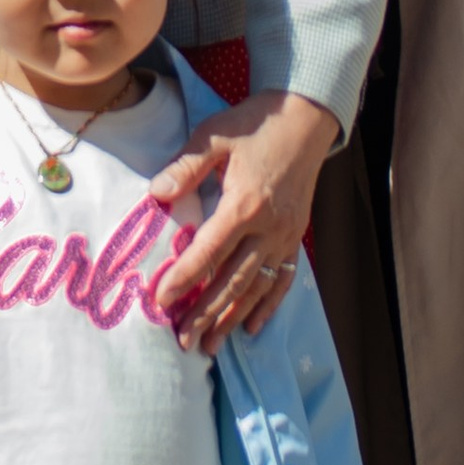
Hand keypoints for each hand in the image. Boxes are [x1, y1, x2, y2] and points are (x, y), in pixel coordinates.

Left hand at [149, 85, 335, 350]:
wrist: (306, 118)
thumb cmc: (255, 125)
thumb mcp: (215, 135)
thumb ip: (186, 166)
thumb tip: (156, 193)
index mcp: (244, 204)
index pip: (208, 252)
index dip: (183, 278)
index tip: (161, 302)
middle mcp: (268, 228)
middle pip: (232, 280)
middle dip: (205, 314)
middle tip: (182, 342)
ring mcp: (285, 236)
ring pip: (257, 287)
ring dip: (232, 318)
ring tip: (210, 346)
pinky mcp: (296, 237)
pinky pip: (283, 279)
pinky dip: (267, 306)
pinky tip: (252, 328)